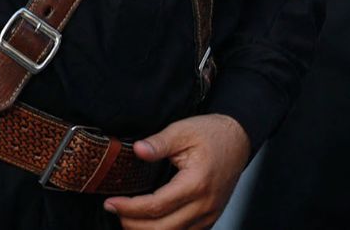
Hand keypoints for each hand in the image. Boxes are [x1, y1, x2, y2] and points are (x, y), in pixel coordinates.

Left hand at [104, 114, 250, 229]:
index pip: (157, 206)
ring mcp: (209, 215)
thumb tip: (137, 150)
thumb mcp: (182, 130)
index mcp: (196, 183)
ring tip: (126, 218)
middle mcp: (205, 205)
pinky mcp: (210, 217)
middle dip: (133, 224)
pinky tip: (149, 222)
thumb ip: (158, 142)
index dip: (130, 208)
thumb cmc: (211, 133)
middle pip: (163, 229)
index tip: (111, 202)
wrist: (238, 140)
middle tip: (113, 211)